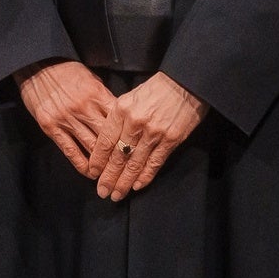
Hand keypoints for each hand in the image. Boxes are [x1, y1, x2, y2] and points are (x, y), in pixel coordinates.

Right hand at [15, 60, 118, 181]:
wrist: (36, 65)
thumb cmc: (66, 70)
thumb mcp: (91, 78)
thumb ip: (104, 97)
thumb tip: (119, 114)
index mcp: (97, 94)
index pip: (119, 119)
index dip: (129, 135)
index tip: (137, 147)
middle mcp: (84, 108)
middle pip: (108, 137)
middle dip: (119, 154)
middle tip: (128, 168)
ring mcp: (67, 119)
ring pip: (91, 147)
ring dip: (102, 164)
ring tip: (111, 175)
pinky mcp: (51, 127)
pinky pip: (70, 150)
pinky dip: (81, 164)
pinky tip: (89, 173)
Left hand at [89, 72, 204, 200]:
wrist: (186, 82)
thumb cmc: (156, 88)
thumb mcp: (130, 97)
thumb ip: (118, 117)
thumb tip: (107, 141)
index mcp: (121, 110)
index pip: (105, 141)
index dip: (98, 160)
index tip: (93, 173)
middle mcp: (135, 123)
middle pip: (117, 156)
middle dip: (108, 177)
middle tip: (102, 192)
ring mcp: (154, 133)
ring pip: (135, 163)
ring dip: (124, 182)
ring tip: (116, 194)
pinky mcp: (171, 139)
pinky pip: (155, 162)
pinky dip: (145, 176)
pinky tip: (137, 186)